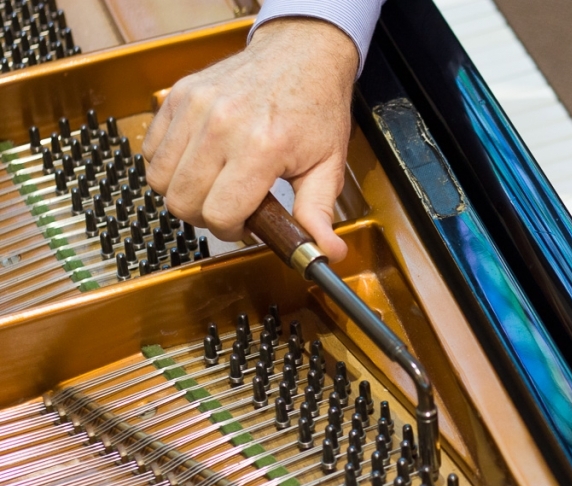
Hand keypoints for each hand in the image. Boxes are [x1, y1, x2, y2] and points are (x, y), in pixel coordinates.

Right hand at [141, 18, 355, 261]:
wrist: (301, 54)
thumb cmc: (315, 108)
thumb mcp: (328, 166)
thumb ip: (318, 214)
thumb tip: (326, 254)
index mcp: (261, 147)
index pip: (219, 214)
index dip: (231, 231)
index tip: (246, 225)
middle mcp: (222, 125)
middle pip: (182, 202)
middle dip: (205, 217)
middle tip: (230, 207)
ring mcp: (194, 107)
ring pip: (159, 179)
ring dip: (183, 193)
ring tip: (214, 185)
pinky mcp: (178, 96)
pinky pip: (151, 149)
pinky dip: (168, 165)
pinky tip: (198, 163)